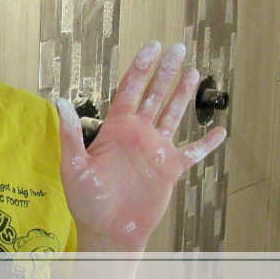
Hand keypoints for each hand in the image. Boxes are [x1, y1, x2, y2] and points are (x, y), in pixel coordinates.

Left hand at [57, 41, 225, 251]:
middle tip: (178, 47)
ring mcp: (155, 151)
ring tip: (194, 72)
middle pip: (154, 95)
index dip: (141, 68)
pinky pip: (193, 153)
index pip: (131, 90)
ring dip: (183, 94)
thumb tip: (60, 101)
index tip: (152, 47)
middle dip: (166, 71)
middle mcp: (138, 135)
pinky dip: (207, 144)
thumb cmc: (86, 202)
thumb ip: (71, 134)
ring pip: (173, 115)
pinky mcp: (170, 170)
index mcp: (116, 129)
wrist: (108, 232)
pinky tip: (219, 132)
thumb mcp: (74, 166)